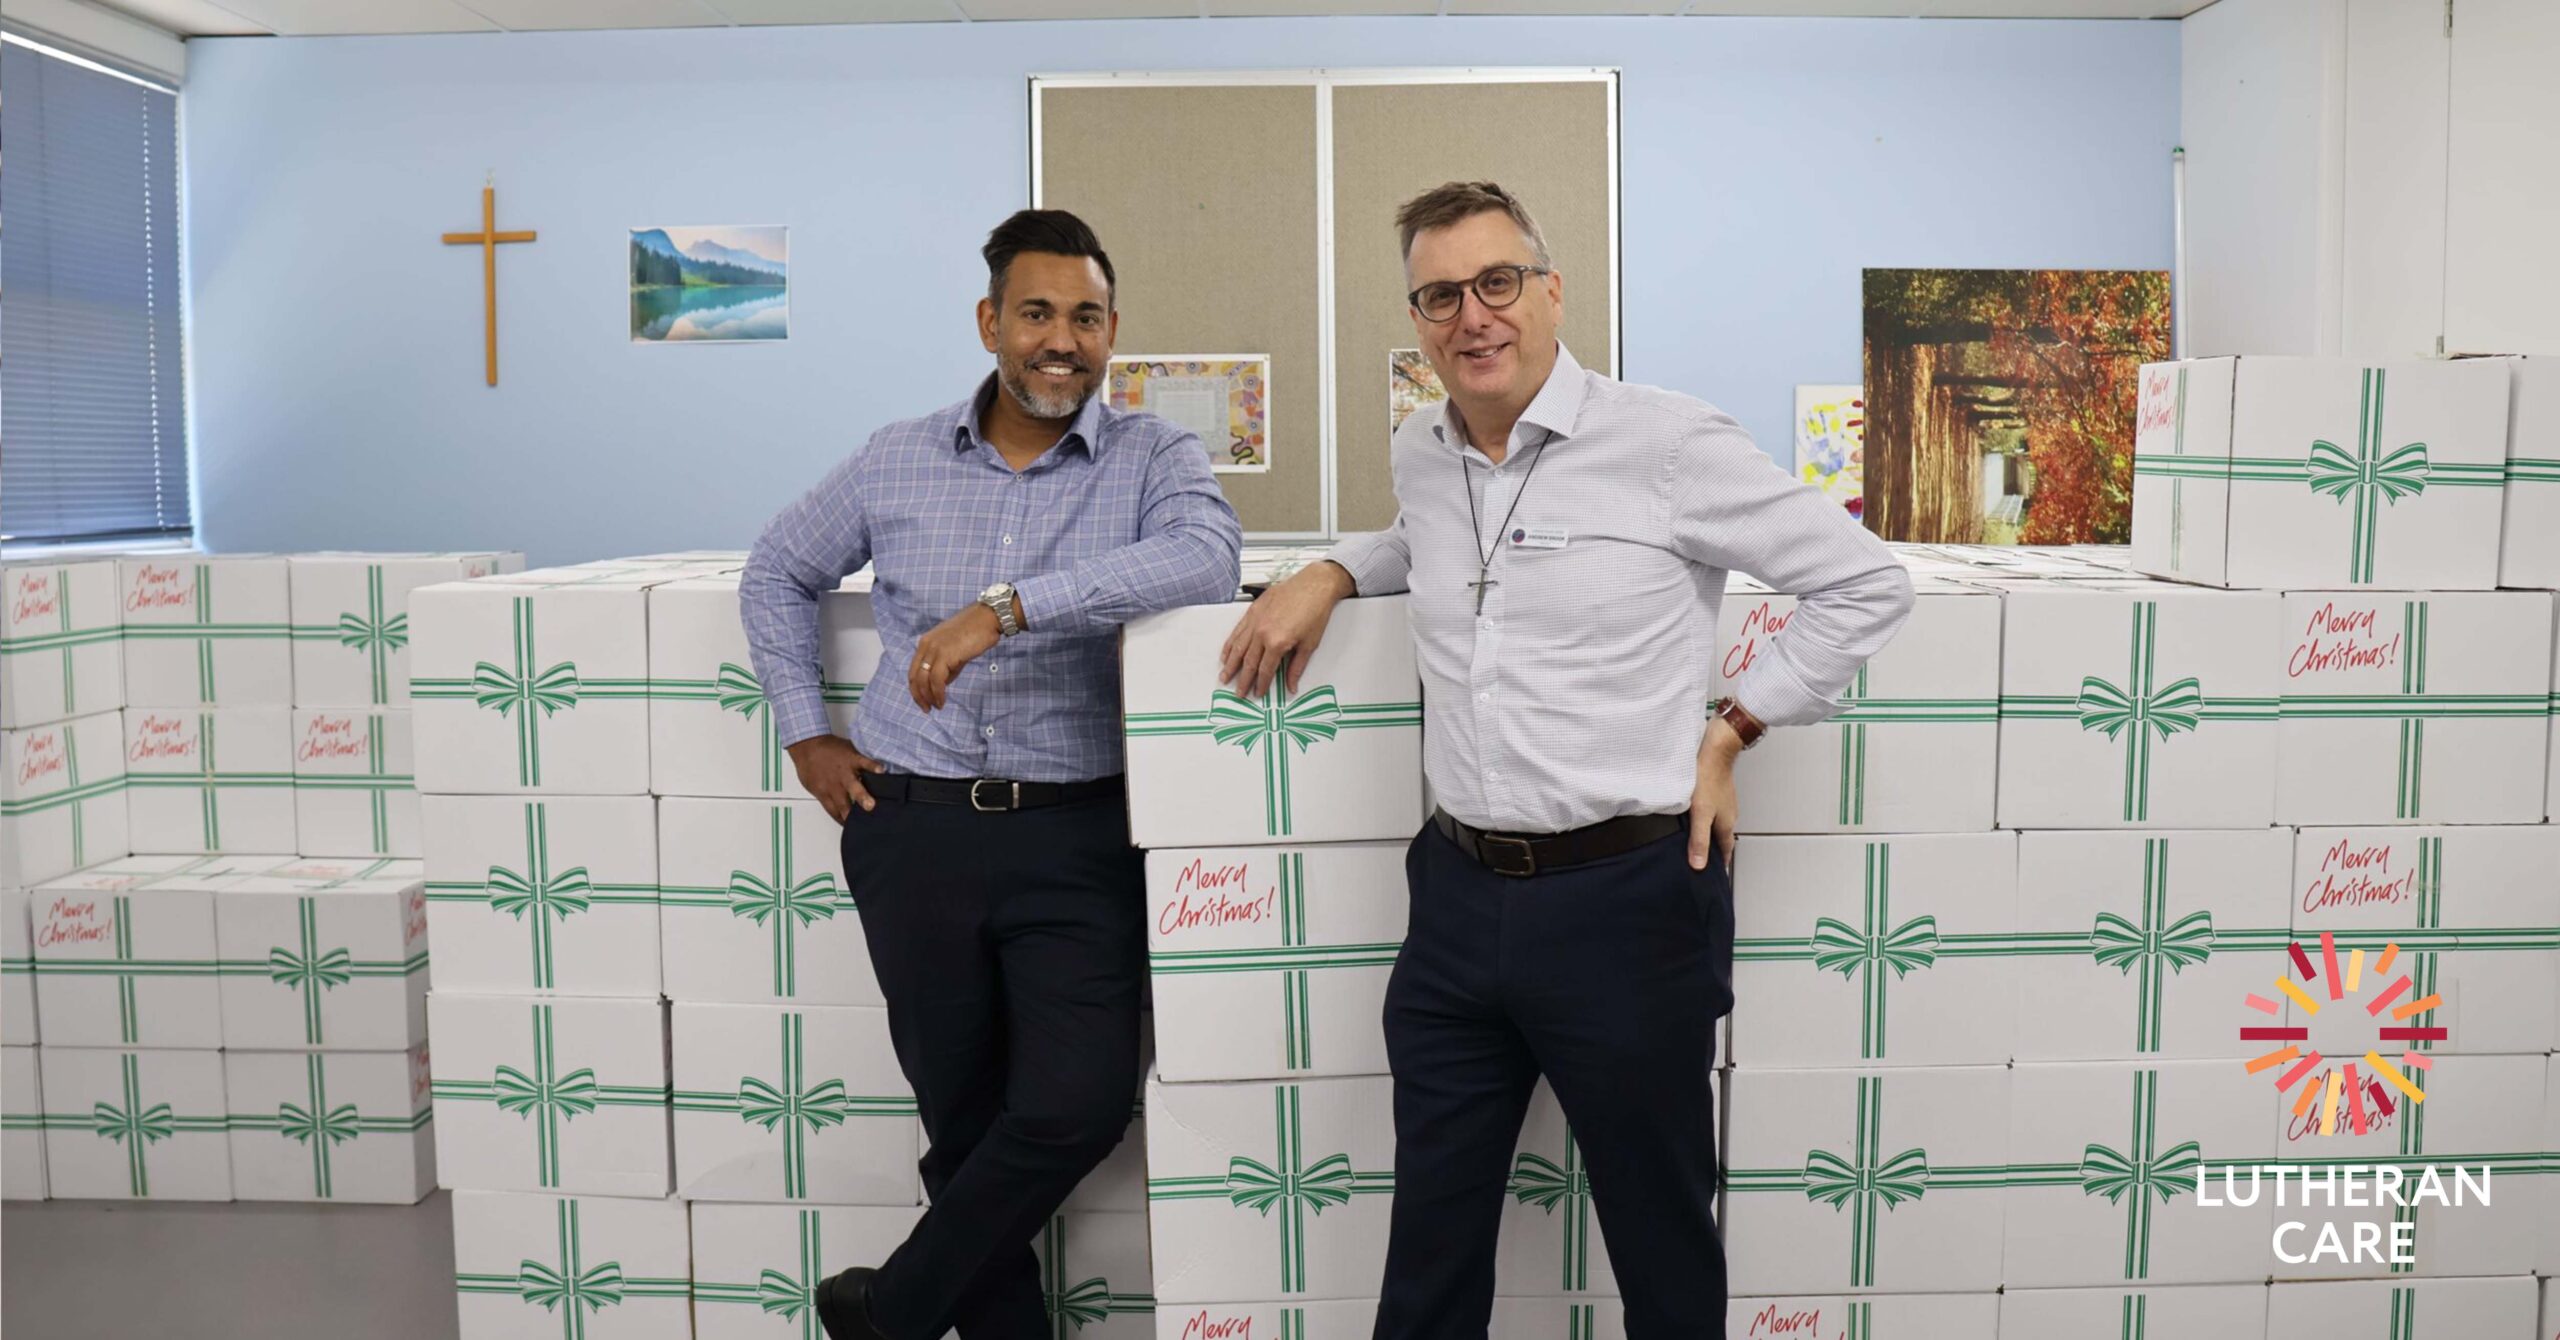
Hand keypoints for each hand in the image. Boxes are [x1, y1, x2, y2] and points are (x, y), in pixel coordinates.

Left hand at [788, 735, 887, 822]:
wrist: (806, 744)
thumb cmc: (808, 764)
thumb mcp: (810, 784)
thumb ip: (823, 795)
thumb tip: (833, 803)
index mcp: (824, 793)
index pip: (834, 811)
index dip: (842, 820)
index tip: (851, 826)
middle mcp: (835, 785)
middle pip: (844, 804)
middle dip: (852, 815)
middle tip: (862, 824)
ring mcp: (844, 772)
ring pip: (854, 786)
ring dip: (862, 795)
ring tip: (871, 805)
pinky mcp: (851, 758)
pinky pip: (864, 762)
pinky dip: (872, 766)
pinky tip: (880, 770)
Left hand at [910, 603, 1003, 710]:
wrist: (987, 619)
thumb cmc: (975, 632)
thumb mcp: (955, 651)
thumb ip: (947, 667)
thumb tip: (941, 685)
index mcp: (925, 643)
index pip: (913, 669)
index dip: (916, 688)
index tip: (923, 700)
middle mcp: (926, 645)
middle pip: (914, 677)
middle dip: (919, 696)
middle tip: (927, 709)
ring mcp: (934, 649)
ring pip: (923, 680)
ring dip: (928, 697)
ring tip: (937, 706)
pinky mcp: (945, 655)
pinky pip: (936, 680)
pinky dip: (938, 693)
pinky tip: (942, 700)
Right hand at [1220, 561, 1354, 698]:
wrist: (1314, 585)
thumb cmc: (1315, 611)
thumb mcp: (1310, 644)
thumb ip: (1297, 667)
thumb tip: (1291, 685)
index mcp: (1277, 643)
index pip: (1265, 670)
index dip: (1260, 684)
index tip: (1257, 693)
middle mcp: (1262, 632)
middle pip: (1249, 662)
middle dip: (1242, 680)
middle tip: (1238, 692)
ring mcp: (1255, 620)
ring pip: (1238, 647)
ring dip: (1230, 664)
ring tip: (1225, 676)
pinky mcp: (1253, 610)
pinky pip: (1237, 631)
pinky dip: (1230, 644)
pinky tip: (1226, 653)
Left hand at [1689, 717, 1745, 870]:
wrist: (1716, 749)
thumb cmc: (1708, 778)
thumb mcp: (1700, 813)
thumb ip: (1699, 840)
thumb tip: (1699, 865)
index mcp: (1726, 824)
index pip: (1725, 850)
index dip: (1720, 863)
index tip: (1716, 874)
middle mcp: (1728, 814)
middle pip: (1721, 838)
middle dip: (1714, 850)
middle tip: (1703, 860)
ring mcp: (1723, 801)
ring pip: (1717, 823)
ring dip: (1709, 833)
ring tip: (1697, 840)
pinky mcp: (1717, 790)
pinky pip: (1713, 810)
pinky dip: (1705, 818)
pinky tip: (1694, 815)